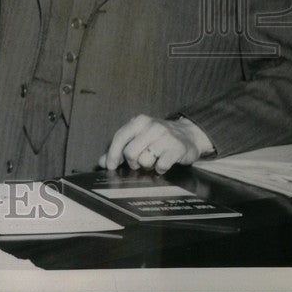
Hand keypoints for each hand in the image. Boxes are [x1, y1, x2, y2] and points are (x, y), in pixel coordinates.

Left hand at [98, 114, 214, 174]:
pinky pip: (161, 166)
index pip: (120, 137)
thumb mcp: (138, 137)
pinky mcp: (177, 148)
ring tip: (153, 161)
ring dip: (147, 165)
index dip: (113, 154)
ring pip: (145, 160)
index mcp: (139, 121)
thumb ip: (119, 149)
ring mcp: (165, 137)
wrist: (189, 134)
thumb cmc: (158, 137)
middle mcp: (152, 126)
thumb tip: (102, 162)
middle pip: (130, 152)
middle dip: (132, 162)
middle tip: (139, 163)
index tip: (110, 166)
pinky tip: (162, 164)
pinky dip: (160, 169)